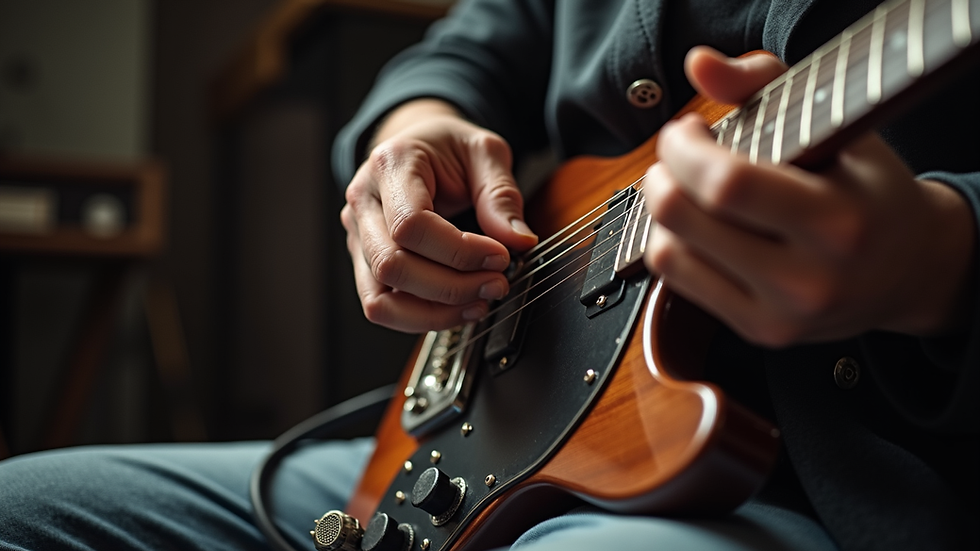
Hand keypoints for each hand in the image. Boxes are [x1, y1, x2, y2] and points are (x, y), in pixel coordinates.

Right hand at [341, 99, 537, 332]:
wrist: (419, 145)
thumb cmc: (448, 148)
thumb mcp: (485, 152)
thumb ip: (501, 195)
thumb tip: (518, 242)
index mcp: (390, 165)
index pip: (411, 224)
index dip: (459, 251)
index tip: (500, 256)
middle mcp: (363, 202)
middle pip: (391, 265)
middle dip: (451, 286)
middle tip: (497, 284)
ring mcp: (357, 236)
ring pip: (379, 298)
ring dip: (434, 312)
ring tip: (479, 303)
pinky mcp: (364, 263)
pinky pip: (382, 307)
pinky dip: (421, 318)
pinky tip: (458, 310)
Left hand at [643, 47, 975, 345]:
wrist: (910, 270)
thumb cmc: (869, 189)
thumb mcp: (837, 126)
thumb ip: (766, 83)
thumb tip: (700, 65)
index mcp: (836, 222)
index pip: (727, 185)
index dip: (685, 149)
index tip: (687, 128)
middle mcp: (807, 279)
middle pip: (684, 218)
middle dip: (662, 170)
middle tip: (678, 153)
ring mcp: (780, 315)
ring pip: (668, 251)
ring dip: (661, 208)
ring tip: (687, 187)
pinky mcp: (758, 332)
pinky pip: (676, 281)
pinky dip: (671, 242)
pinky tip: (696, 224)